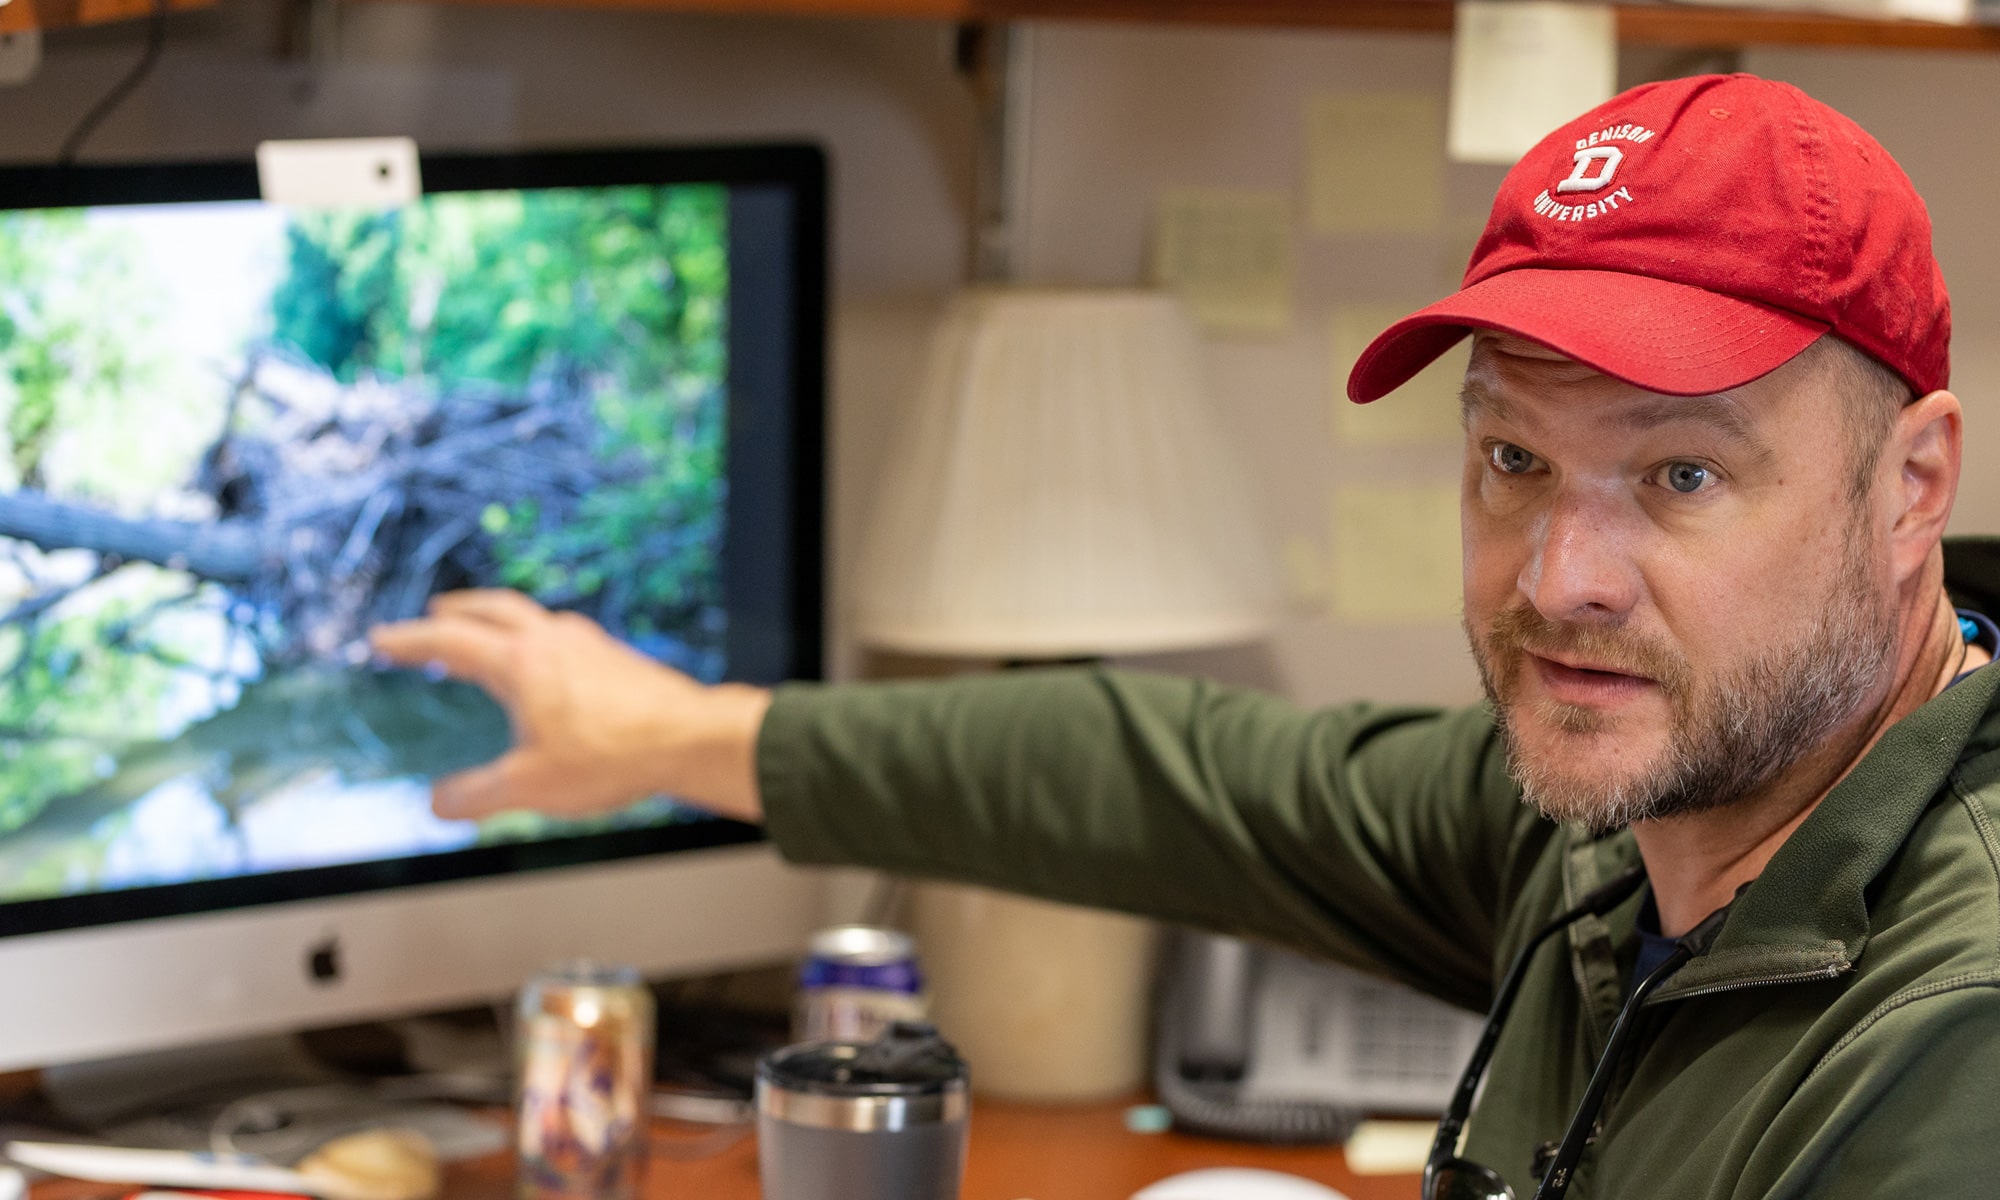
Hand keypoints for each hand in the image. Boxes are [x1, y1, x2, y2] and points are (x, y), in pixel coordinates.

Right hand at [367, 590, 770, 821]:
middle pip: (490, 609)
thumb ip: (475, 796)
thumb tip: (438, 803)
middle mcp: (552, 640)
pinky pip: (562, 634)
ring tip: (486, 637)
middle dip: (454, 611)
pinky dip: (536, 638)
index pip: (449, 640)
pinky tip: (548, 663)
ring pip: (530, 616)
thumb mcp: (529, 787)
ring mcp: (588, 643)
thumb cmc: (615, 755)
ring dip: (498, 620)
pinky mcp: (615, 656)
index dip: (409, 641)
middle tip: (431, 616)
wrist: (689, 738)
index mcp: (521, 663)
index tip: (382, 639)